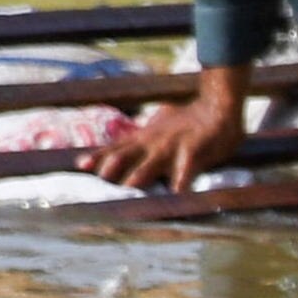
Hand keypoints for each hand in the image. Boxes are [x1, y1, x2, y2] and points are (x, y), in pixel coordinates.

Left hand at [90, 67, 246, 191]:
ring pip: (150, 163)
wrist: (217, 106)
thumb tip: (124, 145)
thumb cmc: (189, 119)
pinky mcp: (193, 151)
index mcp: (144, 138)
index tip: (81, 165)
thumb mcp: (159, 125)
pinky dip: (181, 179)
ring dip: (139, 175)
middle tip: (99, 179)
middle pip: (125, 156)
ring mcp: (172, 146)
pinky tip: (177, 191)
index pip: (116, 148)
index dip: (98, 156)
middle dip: (111, 168)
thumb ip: (143, 138)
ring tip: (129, 187)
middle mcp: (152, 142)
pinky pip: (186, 168)